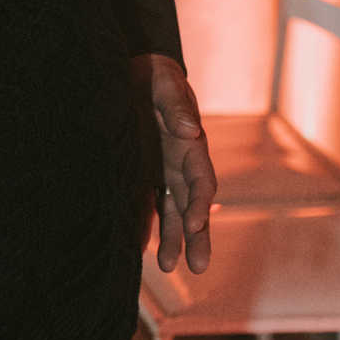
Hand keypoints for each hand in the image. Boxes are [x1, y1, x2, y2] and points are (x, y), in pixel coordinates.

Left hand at [131, 53, 215, 274]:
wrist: (138, 72)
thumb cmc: (156, 76)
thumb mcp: (165, 84)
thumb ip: (176, 106)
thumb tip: (190, 130)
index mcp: (190, 145)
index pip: (201, 179)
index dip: (200, 202)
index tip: (195, 222)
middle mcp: (180, 163)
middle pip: (192, 205)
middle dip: (196, 236)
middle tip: (198, 267)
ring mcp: (163, 170)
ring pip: (172, 211)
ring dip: (173, 238)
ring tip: (168, 266)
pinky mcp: (144, 172)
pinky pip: (148, 203)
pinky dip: (146, 224)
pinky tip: (141, 247)